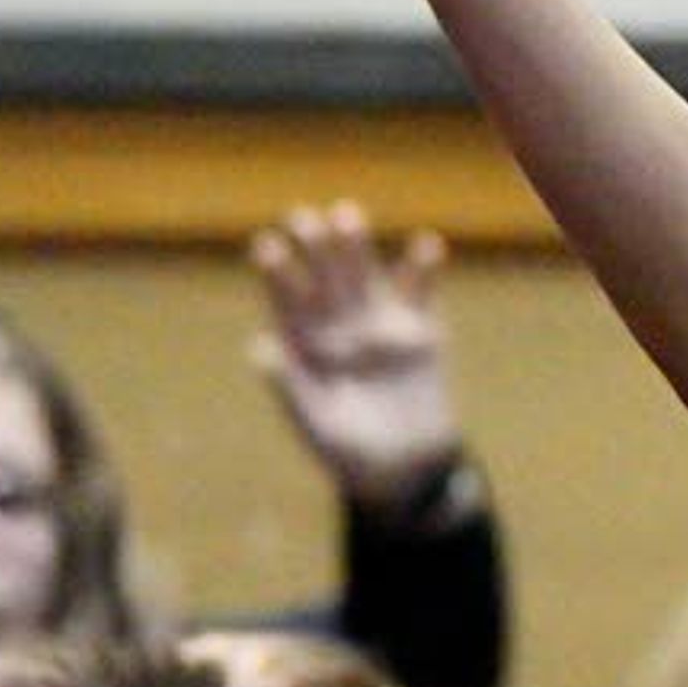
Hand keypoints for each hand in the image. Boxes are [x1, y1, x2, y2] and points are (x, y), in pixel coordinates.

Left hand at [252, 202, 466, 512]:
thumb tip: (260, 347)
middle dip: (314, 248)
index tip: (268, 246)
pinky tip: (426, 245)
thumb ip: (291, 388)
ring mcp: (379, 329)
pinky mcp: (420, 336)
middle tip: (304, 217)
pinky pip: (420, 296)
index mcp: (306, 349)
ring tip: (347, 214)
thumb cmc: (350, 455)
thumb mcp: (316, 427)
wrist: (406, 472)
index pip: (287, 302)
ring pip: (365, 277)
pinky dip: (423, 271)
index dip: (278, 274)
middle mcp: (339, 329)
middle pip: (324, 279)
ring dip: (356, 248)